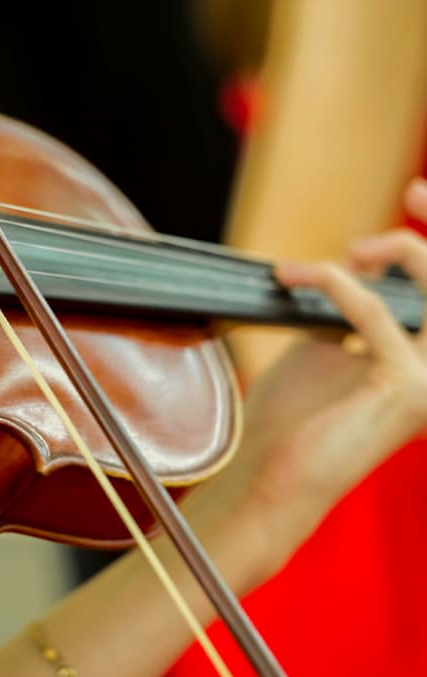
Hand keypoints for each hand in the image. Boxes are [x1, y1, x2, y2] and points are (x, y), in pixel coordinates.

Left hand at [213, 178, 426, 578]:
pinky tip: (297, 277)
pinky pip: (374, 312)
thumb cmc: (292, 416)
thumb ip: (348, 306)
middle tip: (410, 194)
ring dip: (393, 251)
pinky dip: (336, 285)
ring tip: (345, 250)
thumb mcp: (324, 345)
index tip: (415, 195)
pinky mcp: (405, 389)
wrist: (274, 472)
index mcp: (425, 361)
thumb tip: (357, 259)